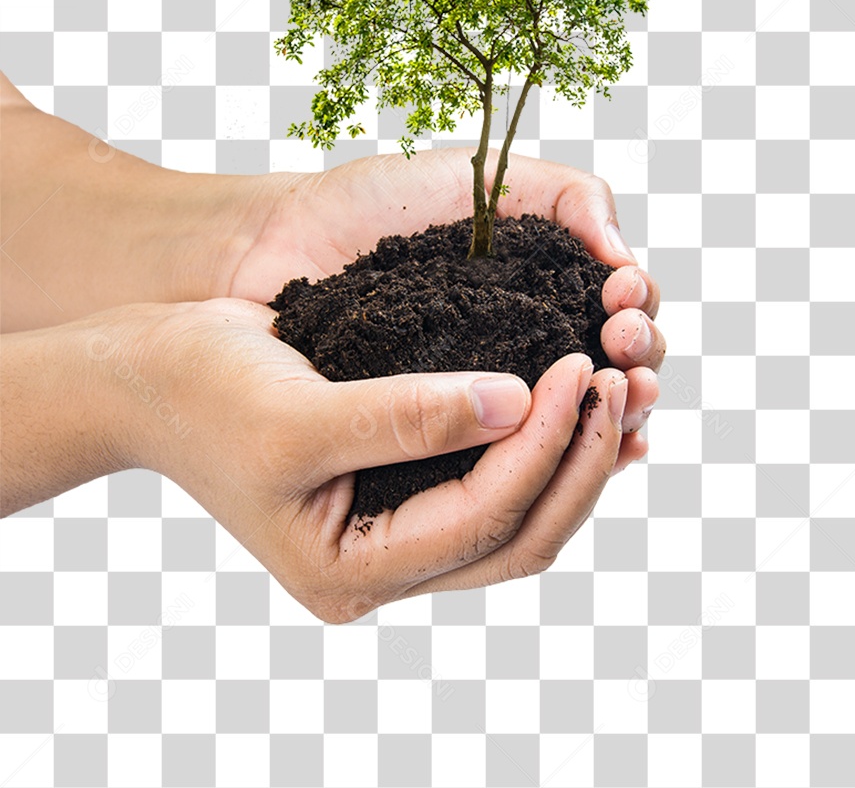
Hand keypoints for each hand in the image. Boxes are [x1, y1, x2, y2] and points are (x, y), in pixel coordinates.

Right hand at [1, 299, 633, 621]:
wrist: (150, 375)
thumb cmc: (203, 395)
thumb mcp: (298, 415)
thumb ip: (406, 415)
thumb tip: (519, 400)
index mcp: (351, 572)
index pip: (482, 520)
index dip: (542, 448)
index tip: (580, 369)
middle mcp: (385, 567)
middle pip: (520, 537)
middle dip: (578, 461)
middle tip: (617, 380)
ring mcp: (399, 531)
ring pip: (520, 517)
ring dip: (572, 455)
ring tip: (611, 382)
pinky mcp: (406, 486)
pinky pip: (497, 481)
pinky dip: (543, 445)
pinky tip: (575, 399)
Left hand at [223, 148, 663, 452]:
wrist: (270, 246)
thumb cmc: (370, 204)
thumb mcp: (484, 181)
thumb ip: (567, 197)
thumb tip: (624, 259)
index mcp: (542, 285)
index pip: (620, 310)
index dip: (637, 312)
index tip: (622, 302)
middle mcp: (525, 342)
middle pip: (611, 371)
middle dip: (634, 364)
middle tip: (624, 353)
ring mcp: (487, 394)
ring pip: (574, 423)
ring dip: (612, 419)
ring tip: (622, 401)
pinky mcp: (445, 441)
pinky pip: (514, 462)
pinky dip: (561, 462)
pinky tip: (593, 458)